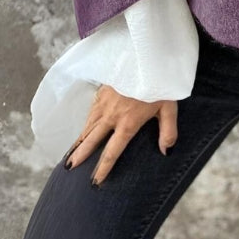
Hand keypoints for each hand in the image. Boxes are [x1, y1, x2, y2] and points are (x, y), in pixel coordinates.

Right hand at [63, 84, 178, 185]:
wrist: (146, 56)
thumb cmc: (160, 81)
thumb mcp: (169, 107)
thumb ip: (168, 131)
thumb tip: (166, 152)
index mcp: (128, 123)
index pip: (112, 151)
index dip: (103, 168)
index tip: (95, 181)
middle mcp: (112, 116)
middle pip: (91, 140)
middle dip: (80, 156)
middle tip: (69, 169)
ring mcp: (104, 102)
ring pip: (87, 125)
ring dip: (78, 141)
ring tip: (70, 154)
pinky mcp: (102, 90)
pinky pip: (90, 111)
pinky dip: (84, 123)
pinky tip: (83, 127)